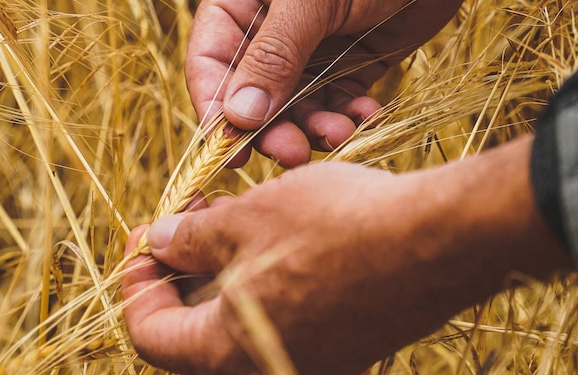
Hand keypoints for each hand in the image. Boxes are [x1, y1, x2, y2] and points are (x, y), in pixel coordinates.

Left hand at [122, 137, 572, 374]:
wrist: (440, 240)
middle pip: (195, 335)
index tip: (144, 238)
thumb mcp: (249, 219)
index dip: (137, 283)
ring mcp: (314, 360)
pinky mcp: (347, 344)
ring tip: (230, 219)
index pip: (150, 335)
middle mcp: (269, 370)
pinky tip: (276, 236)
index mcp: (230, 353)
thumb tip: (163, 243)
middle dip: (182, 276)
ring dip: (223, 275)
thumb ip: (193, 239)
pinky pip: (285, 319)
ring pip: (242, 324)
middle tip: (185, 224)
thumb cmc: (337, 226)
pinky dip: (264, 283)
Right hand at [186, 0, 577, 166]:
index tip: (230, 150)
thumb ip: (274, 55)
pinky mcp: (352, 60)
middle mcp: (269, 21)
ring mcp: (312, 44)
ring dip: (314, 127)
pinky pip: (337, 103)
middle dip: (271, 126)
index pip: (210, 60)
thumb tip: (236, 118)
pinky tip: (367, 114)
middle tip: (293, 153)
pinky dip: (347, 116)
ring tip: (341, 132)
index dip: (214, 108)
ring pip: (296, 106)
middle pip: (252, 93)